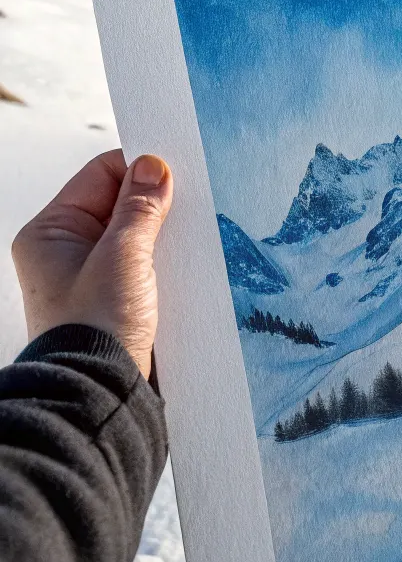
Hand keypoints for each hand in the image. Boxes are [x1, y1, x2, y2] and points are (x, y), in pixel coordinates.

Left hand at [12, 151, 172, 379]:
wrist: (100, 395)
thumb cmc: (96, 329)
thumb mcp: (123, 256)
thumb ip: (140, 207)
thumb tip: (153, 166)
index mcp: (51, 232)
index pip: (100, 175)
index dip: (138, 168)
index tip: (176, 169)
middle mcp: (66, 250)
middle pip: (120, 202)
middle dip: (155, 203)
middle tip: (189, 204)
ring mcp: (91, 275)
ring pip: (136, 234)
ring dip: (163, 234)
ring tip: (190, 237)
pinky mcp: (115, 299)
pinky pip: (144, 263)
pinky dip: (165, 260)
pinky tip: (187, 262)